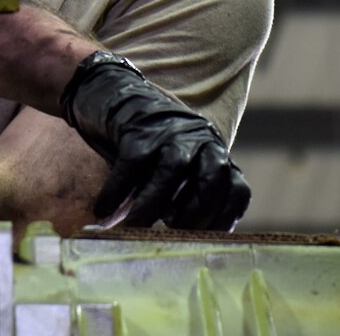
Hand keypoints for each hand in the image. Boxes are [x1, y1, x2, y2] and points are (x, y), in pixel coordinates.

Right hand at [60, 51, 250, 230]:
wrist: (114, 94)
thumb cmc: (147, 145)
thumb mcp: (176, 167)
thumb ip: (183, 196)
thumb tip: (175, 244)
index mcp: (213, 154)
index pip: (236, 189)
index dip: (224, 219)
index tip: (202, 240)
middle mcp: (199, 140)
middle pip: (211, 178)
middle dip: (194, 213)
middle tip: (168, 233)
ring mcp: (170, 131)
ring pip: (171, 172)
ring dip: (151, 206)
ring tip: (132, 229)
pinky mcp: (139, 126)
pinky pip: (132, 164)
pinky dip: (117, 191)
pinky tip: (103, 211)